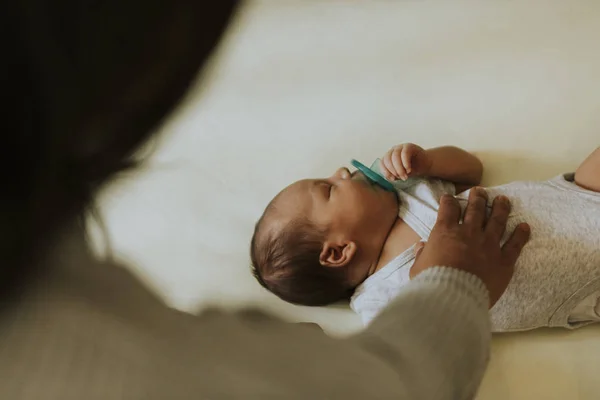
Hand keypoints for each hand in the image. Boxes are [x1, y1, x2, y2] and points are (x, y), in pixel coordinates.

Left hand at [380, 143, 432, 180]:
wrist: (425, 164)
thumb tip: (391, 177)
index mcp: (388, 157)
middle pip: (387, 159)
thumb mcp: (401, 174)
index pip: (382, 162)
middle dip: (393, 170)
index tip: (392, 179)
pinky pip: (404, 153)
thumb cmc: (411, 169)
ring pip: (395, 156)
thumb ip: (395, 175)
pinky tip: (409, 170)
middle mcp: (393, 151)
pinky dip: (405, 163)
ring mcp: (400, 147)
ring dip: (399, 168)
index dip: (386, 171)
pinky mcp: (409, 146)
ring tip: (405, 175)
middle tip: (401, 177)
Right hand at [410, 188, 530, 307]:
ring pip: (497, 220)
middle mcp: (469, 233)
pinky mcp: (503, 260)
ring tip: (503, 200)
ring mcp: (488, 245)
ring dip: (500, 208)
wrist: (452, 297)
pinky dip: (521, 234)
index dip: (448, 200)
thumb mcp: (418, 267)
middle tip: (480, 191)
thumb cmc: (431, 282)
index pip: (448, 208)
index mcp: (446, 232)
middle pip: (475, 209)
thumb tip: (421, 246)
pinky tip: (525, 226)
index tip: (449, 198)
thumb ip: (422, 254)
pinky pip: (515, 244)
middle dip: (478, 198)